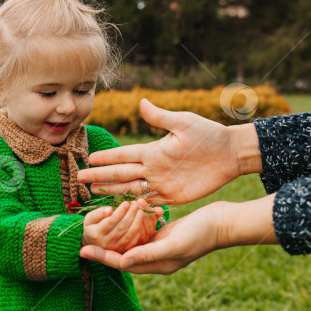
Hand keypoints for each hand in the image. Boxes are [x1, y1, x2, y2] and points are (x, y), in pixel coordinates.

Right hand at [77, 98, 260, 203]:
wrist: (230, 154)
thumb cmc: (209, 135)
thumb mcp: (184, 123)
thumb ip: (161, 117)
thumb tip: (141, 102)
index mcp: (153, 150)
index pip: (123, 155)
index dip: (106, 158)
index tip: (89, 159)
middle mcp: (153, 167)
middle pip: (121, 173)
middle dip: (100, 176)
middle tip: (80, 178)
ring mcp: (162, 182)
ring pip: (131, 188)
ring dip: (112, 191)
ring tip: (94, 191)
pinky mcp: (173, 196)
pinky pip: (150, 202)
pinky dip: (135, 205)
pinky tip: (121, 209)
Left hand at [80, 202, 222, 273]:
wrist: (222, 222)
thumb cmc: (201, 234)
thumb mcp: (174, 243)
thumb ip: (149, 253)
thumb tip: (124, 261)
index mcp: (157, 265)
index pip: (123, 263)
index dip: (102, 257)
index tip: (82, 250)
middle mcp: (156, 258)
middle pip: (123, 255)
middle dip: (103, 248)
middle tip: (82, 239)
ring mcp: (160, 246)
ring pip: (131, 243)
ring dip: (115, 236)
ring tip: (95, 229)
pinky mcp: (164, 234)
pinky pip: (141, 232)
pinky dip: (130, 225)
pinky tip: (119, 217)